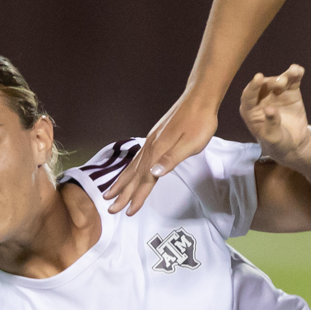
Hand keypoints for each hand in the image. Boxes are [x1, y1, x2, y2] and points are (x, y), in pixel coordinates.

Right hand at [107, 95, 219, 214]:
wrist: (199, 98)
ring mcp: (152, 140)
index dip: (136, 196)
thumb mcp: (191, 143)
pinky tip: (130, 171)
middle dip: (122, 193)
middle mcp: (151, 146)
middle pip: (134, 174)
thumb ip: (172, 159)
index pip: (145, 179)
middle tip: (110, 209)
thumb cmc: (200, 122)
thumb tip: (153, 173)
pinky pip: (138, 157)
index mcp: (159, 150)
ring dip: (122, 181)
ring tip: (110, 192)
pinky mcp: (155, 136)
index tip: (127, 211)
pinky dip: (130, 168)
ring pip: (133, 165)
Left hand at [240, 64, 310, 165]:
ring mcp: (276, 93)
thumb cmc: (277, 143)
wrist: (294, 143)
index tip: (259, 77)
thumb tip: (269, 110)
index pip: (248, 96)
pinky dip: (295, 74)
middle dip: (271, 82)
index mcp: (250, 110)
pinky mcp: (290, 92)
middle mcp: (261, 98)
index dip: (253, 86)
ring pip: (278, 80)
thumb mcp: (273, 138)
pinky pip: (292, 81)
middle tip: (281, 83)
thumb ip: (271, 124)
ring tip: (294, 73)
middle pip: (264, 85)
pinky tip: (298, 70)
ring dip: (285, 75)